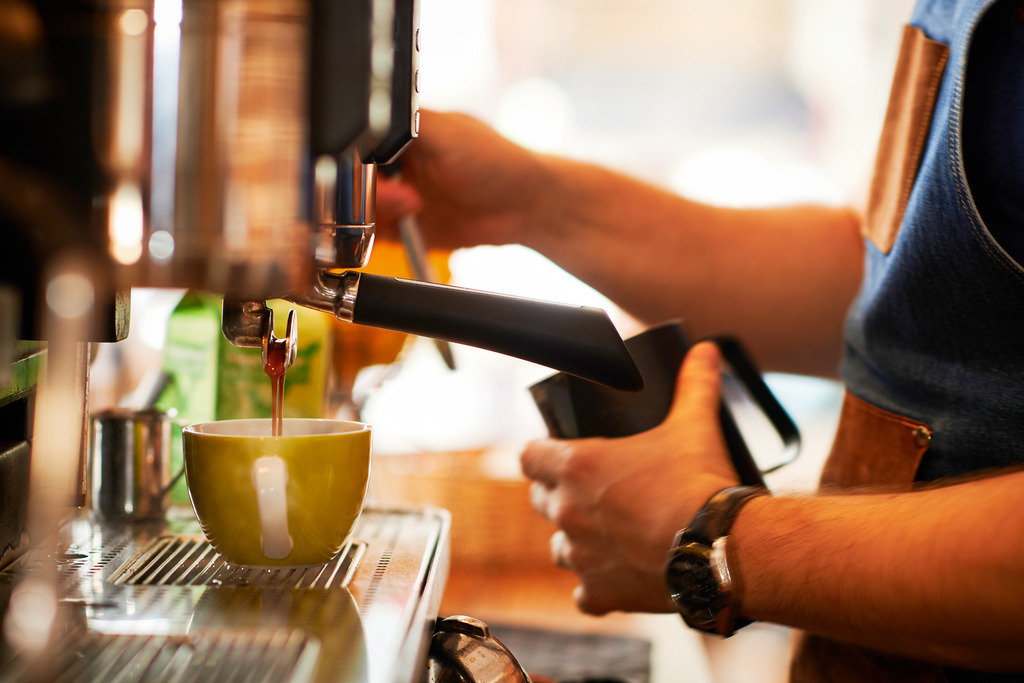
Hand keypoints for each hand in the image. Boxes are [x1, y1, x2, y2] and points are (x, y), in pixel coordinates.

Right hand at [375, 111, 551, 249]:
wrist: (524, 207)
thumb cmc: (497, 161)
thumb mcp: (446, 131)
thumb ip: (406, 121)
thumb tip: (370, 111)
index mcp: (401, 135)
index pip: (360, 145)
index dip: (359, 160)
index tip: (371, 170)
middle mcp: (397, 165)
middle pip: (355, 180)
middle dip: (372, 190)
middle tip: (401, 194)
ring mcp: (401, 197)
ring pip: (364, 208)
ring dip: (382, 212)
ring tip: (414, 207)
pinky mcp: (408, 228)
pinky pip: (378, 234)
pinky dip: (382, 233)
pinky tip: (408, 223)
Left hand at [520, 342, 738, 614]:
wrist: (719, 549)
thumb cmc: (698, 484)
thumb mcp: (695, 425)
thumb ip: (695, 385)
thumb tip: (704, 351)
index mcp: (578, 467)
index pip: (530, 456)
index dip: (540, 454)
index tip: (556, 454)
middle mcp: (568, 511)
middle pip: (541, 500)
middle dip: (559, 495)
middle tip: (591, 492)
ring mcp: (580, 555)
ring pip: (558, 546)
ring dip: (575, 539)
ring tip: (608, 533)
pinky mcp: (600, 592)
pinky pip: (583, 593)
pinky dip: (597, 586)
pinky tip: (618, 576)